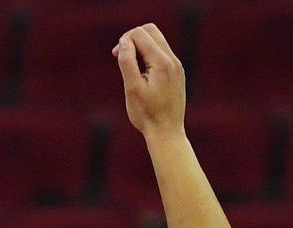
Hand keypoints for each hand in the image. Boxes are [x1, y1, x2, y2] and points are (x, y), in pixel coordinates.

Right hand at [113, 24, 185, 138]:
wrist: (166, 131)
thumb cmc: (147, 114)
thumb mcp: (132, 89)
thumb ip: (128, 63)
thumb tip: (124, 42)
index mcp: (161, 62)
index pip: (140, 34)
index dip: (124, 41)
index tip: (116, 57)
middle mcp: (172, 59)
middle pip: (150, 30)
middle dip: (132, 38)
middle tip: (120, 56)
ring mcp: (176, 65)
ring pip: (157, 40)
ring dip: (139, 46)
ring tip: (128, 66)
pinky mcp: (176, 72)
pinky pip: (161, 53)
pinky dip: (147, 55)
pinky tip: (140, 73)